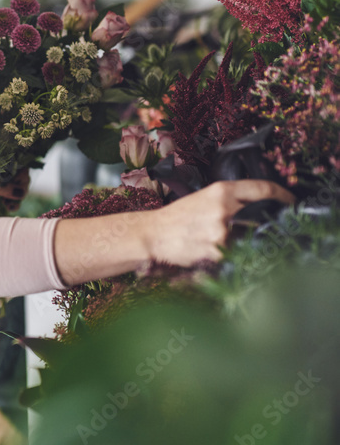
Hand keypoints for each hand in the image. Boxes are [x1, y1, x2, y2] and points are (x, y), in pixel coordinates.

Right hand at [141, 179, 295, 267]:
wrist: (152, 234)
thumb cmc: (177, 218)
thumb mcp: (202, 199)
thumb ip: (229, 201)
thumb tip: (256, 209)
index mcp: (221, 190)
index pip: (262, 188)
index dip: (283, 194)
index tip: (292, 200)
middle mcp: (225, 208)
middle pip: (261, 215)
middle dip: (268, 223)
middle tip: (271, 227)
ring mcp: (222, 231)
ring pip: (249, 238)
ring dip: (245, 242)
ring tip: (228, 244)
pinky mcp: (217, 251)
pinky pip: (235, 255)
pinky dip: (231, 256)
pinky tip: (217, 254)